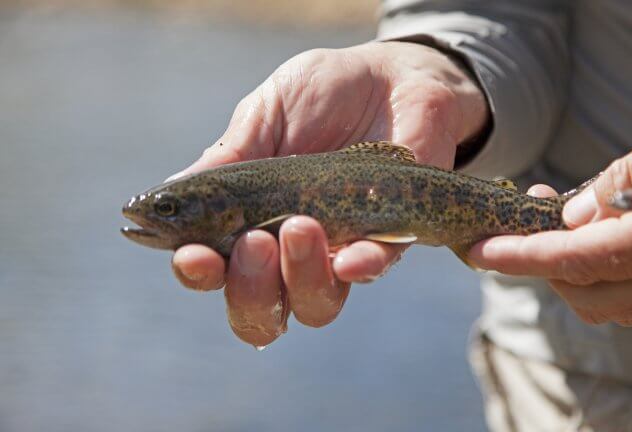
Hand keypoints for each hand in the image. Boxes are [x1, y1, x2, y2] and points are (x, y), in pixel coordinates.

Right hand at [170, 42, 487, 345]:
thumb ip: (230, 156)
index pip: (215, 270)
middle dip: (248, 288)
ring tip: (300, 225)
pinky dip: (359, 270)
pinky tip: (349, 257)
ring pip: (314, 306)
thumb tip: (169, 193)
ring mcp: (338, 252)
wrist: (395, 78)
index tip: (192, 255)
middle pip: (259, 310)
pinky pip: (372, 272)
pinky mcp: (387, 242)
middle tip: (252, 241)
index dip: (198, 273)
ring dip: (300, 276)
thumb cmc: (323, 95)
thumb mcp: (267, 113)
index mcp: (246, 222)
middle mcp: (288, 252)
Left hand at [469, 65, 631, 325]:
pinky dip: (610, 273)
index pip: (576, 263)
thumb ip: (623, 180)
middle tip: (519, 219)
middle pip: (590, 294)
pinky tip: (601, 234)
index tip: (477, 252)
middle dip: (542, 266)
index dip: (519, 259)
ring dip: (575, 272)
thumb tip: (573, 219)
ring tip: (556, 222)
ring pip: (618, 303)